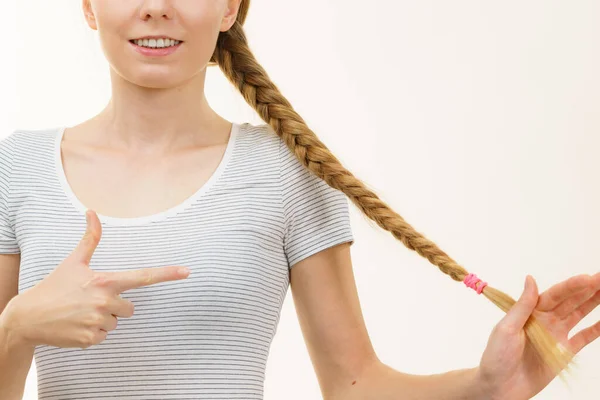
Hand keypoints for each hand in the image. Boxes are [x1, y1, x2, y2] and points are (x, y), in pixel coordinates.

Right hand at [0, 210, 191, 349]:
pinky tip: (77, 325)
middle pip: (130, 307)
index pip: (142, 276)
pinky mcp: (91, 340)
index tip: (187, 271)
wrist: (28, 317)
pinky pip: (105, 336)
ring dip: (104, 319)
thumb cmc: (54, 286)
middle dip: (115, 305)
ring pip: (117, 322)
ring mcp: (98, 322)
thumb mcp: (73, 261)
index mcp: (105, 281)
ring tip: (81, 312)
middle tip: (91, 300)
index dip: (167, 273)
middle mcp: (105, 302)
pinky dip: (93, 332)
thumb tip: (92, 212)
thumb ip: (90, 238)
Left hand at [477, 273, 599, 399]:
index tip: (588, 278)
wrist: (500, 386)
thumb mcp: (507, 328)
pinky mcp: (564, 352)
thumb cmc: (497, 355)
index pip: (555, 295)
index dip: (572, 286)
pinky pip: (583, 337)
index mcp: (531, 312)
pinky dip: (596, 329)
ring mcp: (556, 335)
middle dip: (588, 289)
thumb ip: (523, 305)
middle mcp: (545, 320)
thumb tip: (530, 278)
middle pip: (570, 301)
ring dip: (594, 302)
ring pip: (579, 314)